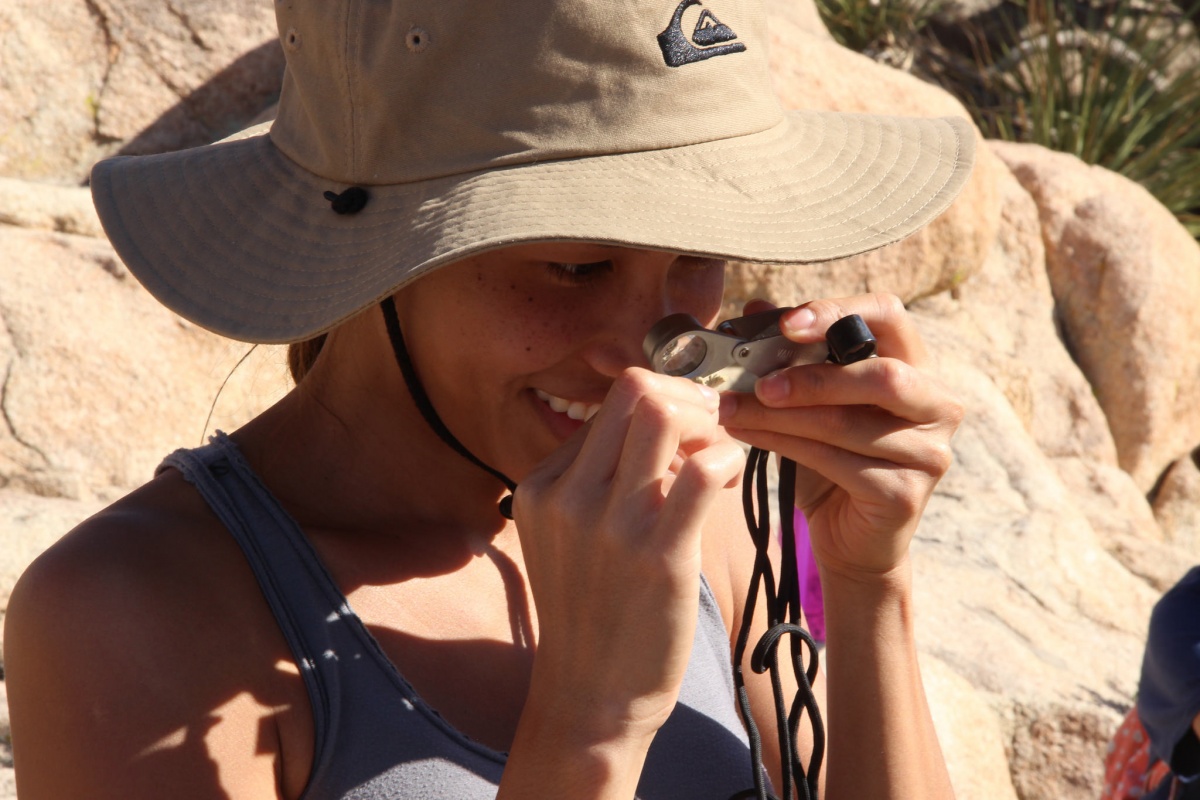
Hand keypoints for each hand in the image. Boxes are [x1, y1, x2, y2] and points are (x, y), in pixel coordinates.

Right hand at [512, 368, 744, 742]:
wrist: (590, 698)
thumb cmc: (591, 616)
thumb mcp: (565, 538)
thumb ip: (593, 482)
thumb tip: (656, 425)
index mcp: (541, 486)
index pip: (609, 403)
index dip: (662, 403)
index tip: (688, 432)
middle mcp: (568, 496)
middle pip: (634, 390)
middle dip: (689, 396)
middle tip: (713, 429)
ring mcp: (611, 525)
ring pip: (664, 416)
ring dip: (710, 423)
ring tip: (721, 455)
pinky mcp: (658, 557)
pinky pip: (702, 470)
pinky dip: (728, 458)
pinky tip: (732, 480)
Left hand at [718, 294, 962, 580]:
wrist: (849, 539)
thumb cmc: (831, 460)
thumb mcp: (810, 402)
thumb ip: (791, 356)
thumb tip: (755, 306)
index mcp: (917, 366)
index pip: (890, 315)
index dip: (838, 311)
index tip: (787, 325)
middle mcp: (938, 405)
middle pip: (881, 375)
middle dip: (812, 377)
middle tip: (758, 383)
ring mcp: (929, 453)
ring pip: (847, 423)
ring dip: (781, 416)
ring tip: (732, 410)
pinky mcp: (906, 494)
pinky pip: (838, 462)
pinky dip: (785, 446)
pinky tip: (748, 437)